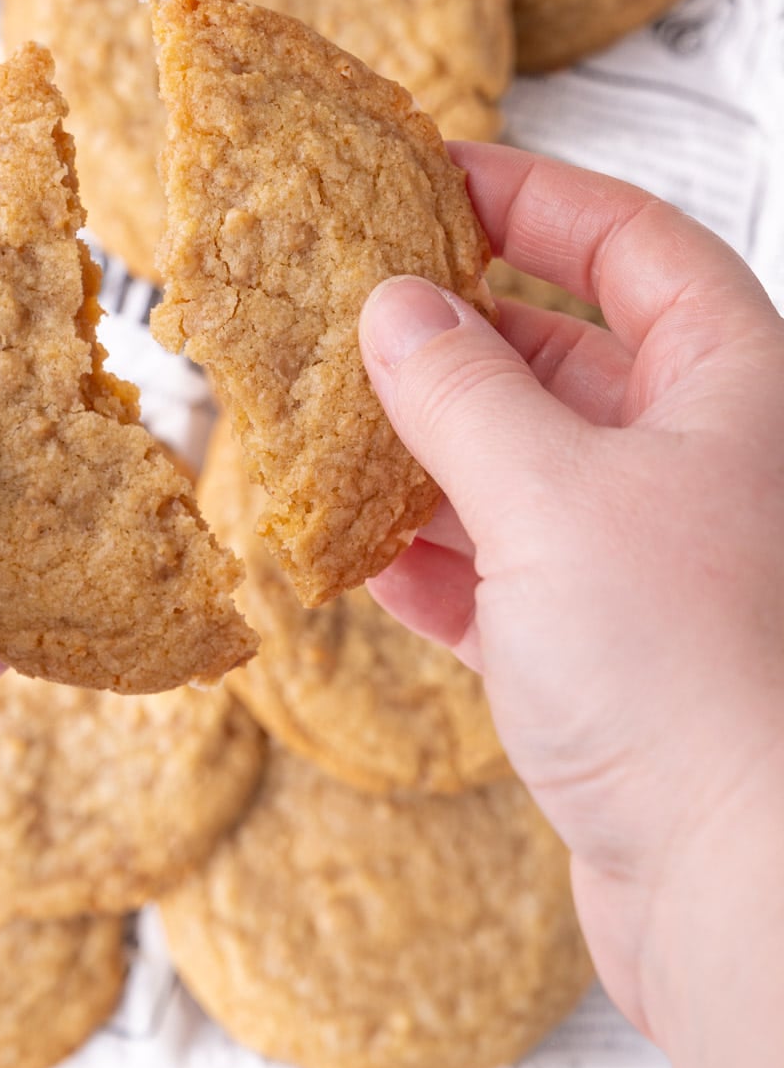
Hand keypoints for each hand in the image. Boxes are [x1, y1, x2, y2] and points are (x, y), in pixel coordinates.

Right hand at [360, 144, 783, 1067]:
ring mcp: (655, 560)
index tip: (434, 177)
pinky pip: (503, 573)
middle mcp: (704, 464)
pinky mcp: (608, 652)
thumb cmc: (689, 678)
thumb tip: (394, 308)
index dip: (534, 198)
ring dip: (429, 453)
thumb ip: (459, 390)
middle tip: (351, 312)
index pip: (634, 243)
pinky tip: (363, 554)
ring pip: (525, 468)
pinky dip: (434, 559)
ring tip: (331, 430)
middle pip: (567, 355)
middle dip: (456, 336)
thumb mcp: (547, 495)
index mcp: (734, 388)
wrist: (737, 889)